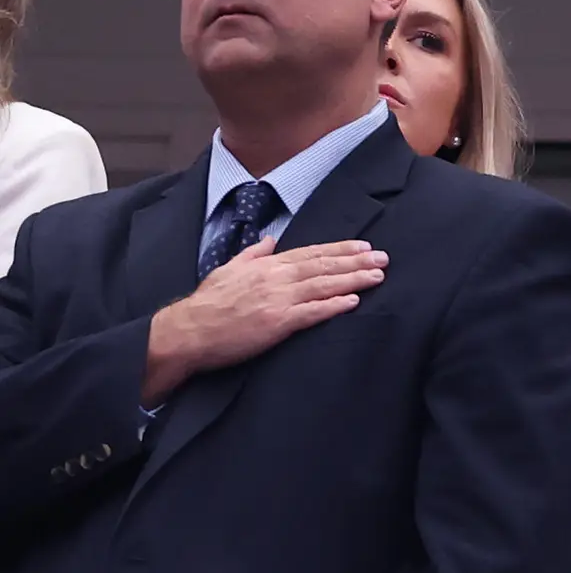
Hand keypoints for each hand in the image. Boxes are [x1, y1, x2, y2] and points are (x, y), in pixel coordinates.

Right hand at [143, 240, 385, 402]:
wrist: (186, 332)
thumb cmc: (205, 305)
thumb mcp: (227, 270)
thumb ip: (252, 254)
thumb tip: (270, 240)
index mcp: (265, 266)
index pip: (310, 253)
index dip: (339, 249)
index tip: (363, 245)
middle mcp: (275, 278)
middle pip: (323, 265)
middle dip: (356, 260)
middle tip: (383, 258)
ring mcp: (277, 300)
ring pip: (323, 285)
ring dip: (353, 279)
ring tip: (378, 276)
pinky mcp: (276, 323)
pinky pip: (311, 312)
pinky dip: (334, 305)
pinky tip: (353, 301)